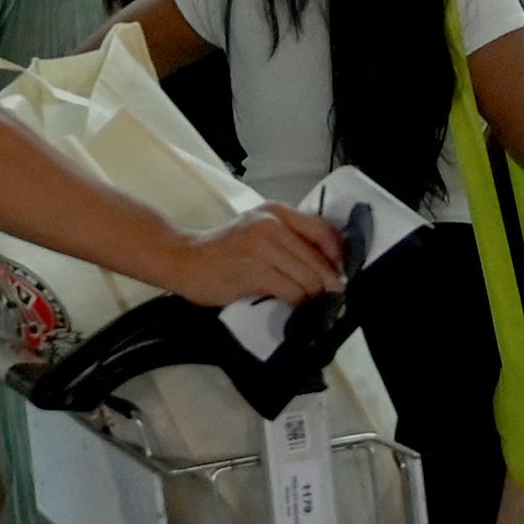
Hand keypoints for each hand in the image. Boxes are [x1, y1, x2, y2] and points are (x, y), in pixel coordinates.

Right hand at [169, 207, 347, 304]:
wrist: (184, 259)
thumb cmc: (221, 250)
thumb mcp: (257, 231)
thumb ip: (286, 239)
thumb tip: (323, 265)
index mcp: (277, 212)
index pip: (323, 230)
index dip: (338, 255)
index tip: (340, 273)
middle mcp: (274, 225)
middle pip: (319, 258)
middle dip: (330, 282)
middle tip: (334, 299)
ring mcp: (264, 248)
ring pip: (309, 277)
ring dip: (316, 297)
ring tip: (317, 307)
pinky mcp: (256, 273)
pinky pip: (292, 291)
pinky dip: (300, 304)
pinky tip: (298, 310)